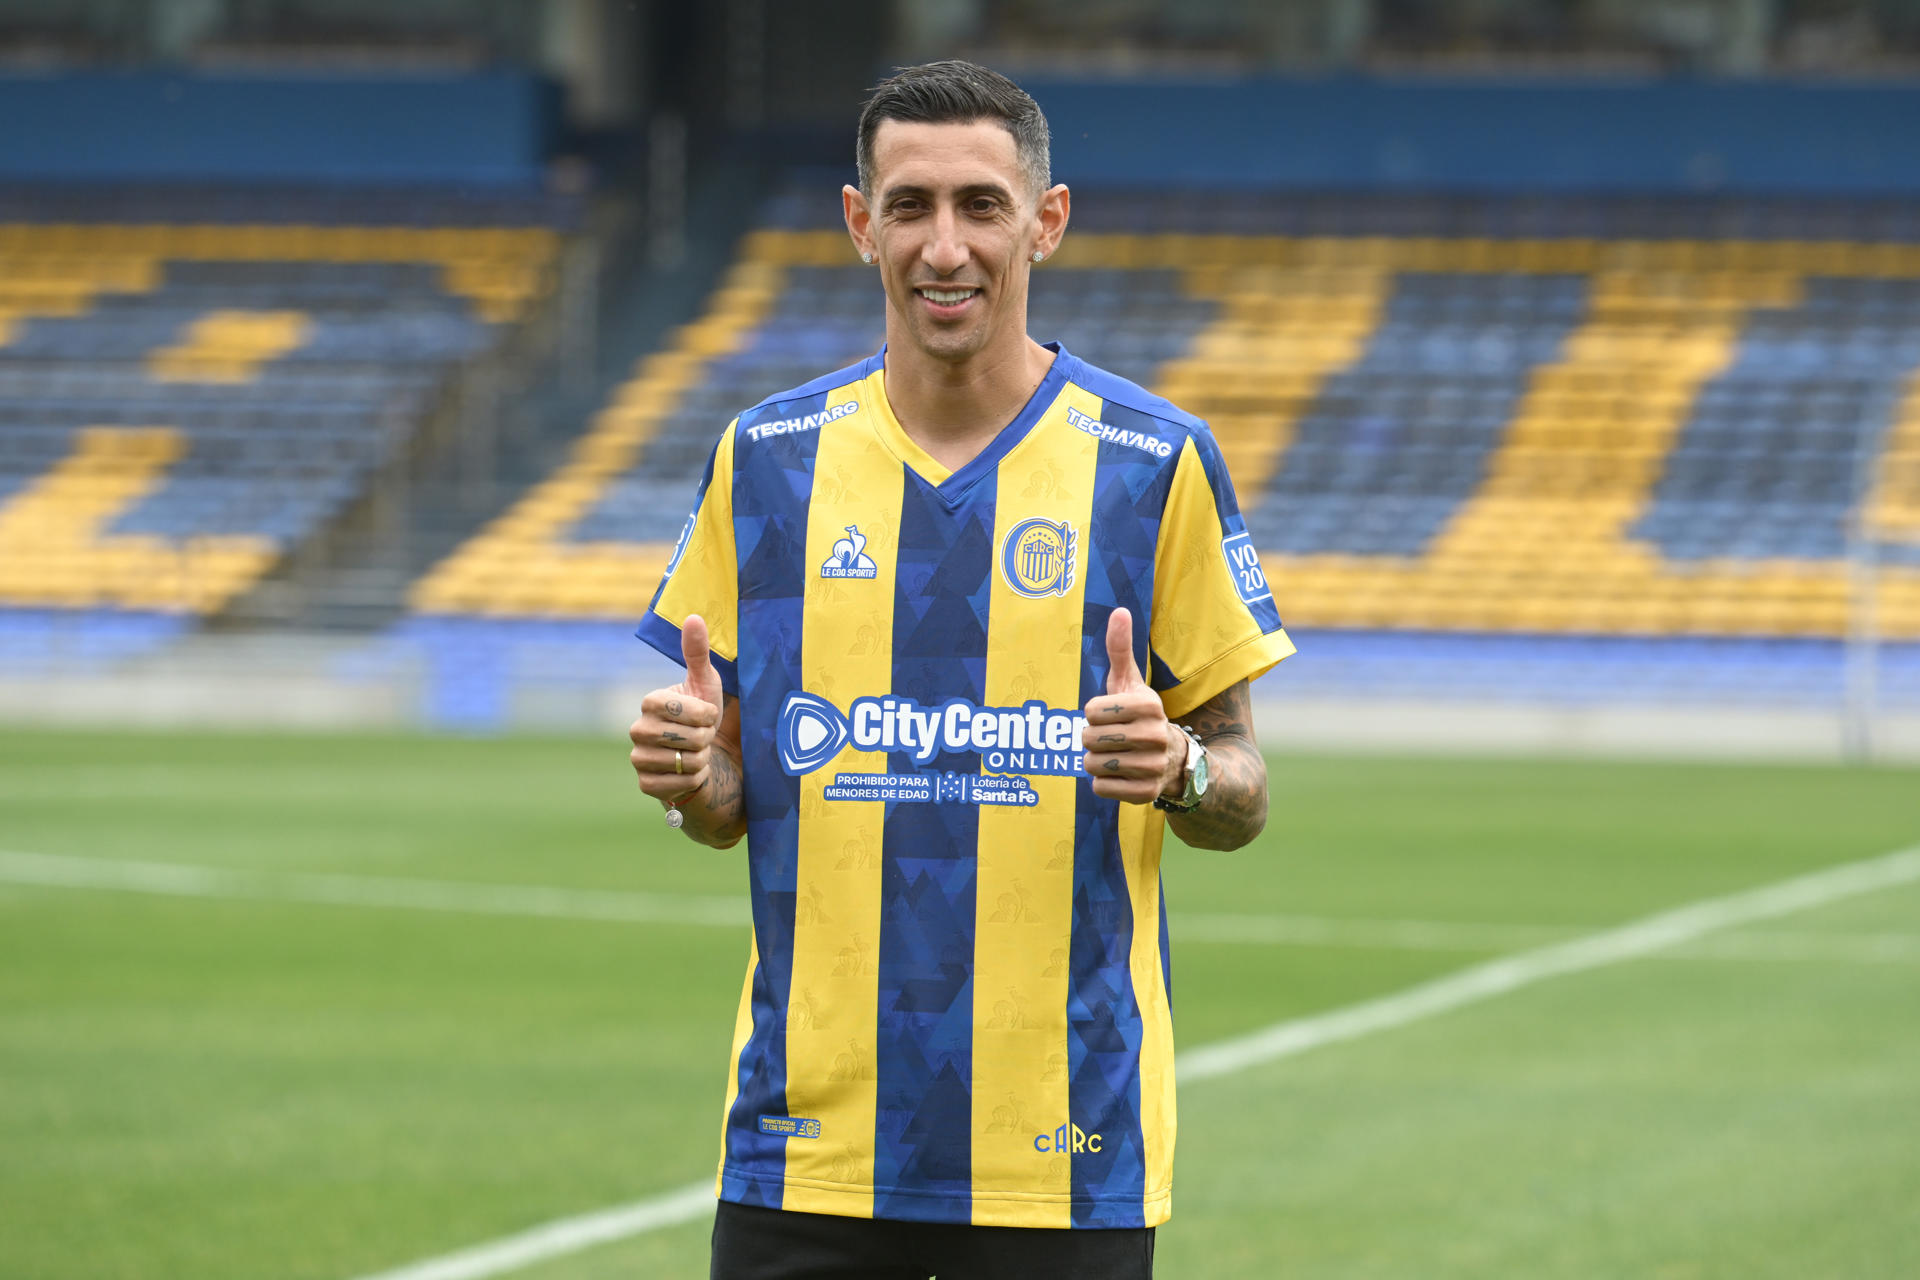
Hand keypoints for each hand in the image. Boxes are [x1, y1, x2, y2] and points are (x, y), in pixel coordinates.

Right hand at [629, 614, 724, 804]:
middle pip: (688, 738)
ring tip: (697, 754)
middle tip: (702, 737)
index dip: (705, 715)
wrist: (704, 757)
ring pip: (685, 762)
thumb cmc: (704, 716)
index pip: (683, 709)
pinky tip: (689, 773)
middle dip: (706, 739)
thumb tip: (693, 617)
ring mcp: (638, 758)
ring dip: (702, 760)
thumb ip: (698, 652)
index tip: (707, 715)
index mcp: (650, 702)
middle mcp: (638, 729)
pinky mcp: (644, 785)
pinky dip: (694, 780)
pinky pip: (679, 784)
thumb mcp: (706, 684)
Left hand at [1080, 607, 1183, 804]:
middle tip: (1108, 738)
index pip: (1092, 710)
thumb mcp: (1131, 682)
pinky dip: (1102, 783)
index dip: (1093, 714)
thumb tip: (1118, 611)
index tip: (1109, 715)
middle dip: (1091, 739)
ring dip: (1095, 762)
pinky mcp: (1147, 793)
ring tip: (1114, 755)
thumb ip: (1120, 649)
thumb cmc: (1140, 715)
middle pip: (1090, 738)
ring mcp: (1153, 767)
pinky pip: (1101, 788)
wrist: (1174, 759)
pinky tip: (1119, 774)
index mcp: (1149, 705)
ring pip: (1093, 765)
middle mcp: (1155, 736)